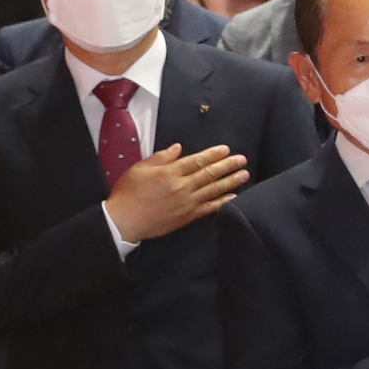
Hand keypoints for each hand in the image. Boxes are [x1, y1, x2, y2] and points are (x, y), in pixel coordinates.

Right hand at [106, 143, 250, 241]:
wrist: (123, 221)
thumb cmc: (128, 193)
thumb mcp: (139, 169)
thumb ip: (161, 157)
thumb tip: (179, 147)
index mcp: (169, 172)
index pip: (197, 161)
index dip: (213, 154)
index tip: (226, 149)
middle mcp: (182, 186)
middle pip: (209, 173)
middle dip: (228, 165)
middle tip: (242, 159)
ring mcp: (187, 202)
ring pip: (213, 189)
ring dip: (231, 181)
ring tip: (245, 174)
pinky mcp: (188, 216)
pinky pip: (210, 208)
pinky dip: (223, 202)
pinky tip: (234, 197)